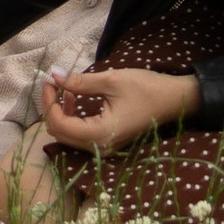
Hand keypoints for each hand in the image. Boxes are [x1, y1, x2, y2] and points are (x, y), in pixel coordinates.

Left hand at [34, 63, 197, 154]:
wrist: (174, 100)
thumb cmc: (146, 89)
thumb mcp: (111, 80)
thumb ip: (80, 82)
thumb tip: (54, 76)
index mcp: (100, 134)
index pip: (59, 124)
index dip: (49, 102)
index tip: (49, 79)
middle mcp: (99, 147)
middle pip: (60, 133)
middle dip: (52, 107)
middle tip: (54, 82)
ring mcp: (104, 148)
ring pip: (68, 136)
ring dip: (61, 112)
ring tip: (66, 88)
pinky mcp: (107, 142)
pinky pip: (79, 135)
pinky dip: (72, 118)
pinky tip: (75, 99)